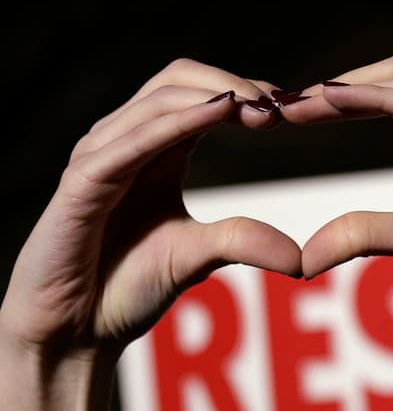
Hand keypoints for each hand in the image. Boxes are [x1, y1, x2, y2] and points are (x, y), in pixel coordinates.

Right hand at [0, 59, 301, 410]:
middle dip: (236, 84)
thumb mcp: (199, 256)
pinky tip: (215, 114)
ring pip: (158, 101)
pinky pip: (130, 140)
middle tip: (288, 102)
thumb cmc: (126, 287)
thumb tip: (303, 259)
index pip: (203, 92)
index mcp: (157, 149)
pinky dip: (174, 122)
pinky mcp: (82, 183)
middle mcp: (125, 141)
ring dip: (214, 95)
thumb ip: (244, 241)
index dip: (249, 91)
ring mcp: (100, 157)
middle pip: (180, 79)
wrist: (72, 331)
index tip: (301, 106)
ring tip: (263, 106)